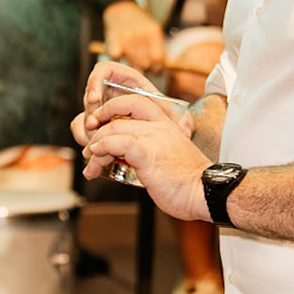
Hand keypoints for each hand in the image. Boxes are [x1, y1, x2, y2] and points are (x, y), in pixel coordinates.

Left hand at [77, 93, 210, 220]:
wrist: (204, 192)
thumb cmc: (185, 179)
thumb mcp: (167, 154)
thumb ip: (147, 148)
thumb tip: (121, 153)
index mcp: (164, 122)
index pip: (132, 100)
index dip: (110, 108)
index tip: (98, 124)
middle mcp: (158, 125)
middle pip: (115, 117)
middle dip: (95, 133)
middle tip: (89, 150)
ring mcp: (153, 137)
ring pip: (111, 130)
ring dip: (94, 148)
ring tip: (90, 165)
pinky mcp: (147, 153)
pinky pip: (116, 143)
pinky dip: (100, 150)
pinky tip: (96, 161)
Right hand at [101, 1, 167, 73]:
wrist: (121, 8)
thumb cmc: (139, 24)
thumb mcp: (153, 30)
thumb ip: (157, 48)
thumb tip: (159, 71)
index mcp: (153, 31)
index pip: (158, 59)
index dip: (157, 68)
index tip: (155, 71)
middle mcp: (140, 33)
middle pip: (145, 63)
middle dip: (145, 68)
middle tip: (142, 66)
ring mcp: (126, 36)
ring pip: (131, 63)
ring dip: (132, 65)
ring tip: (132, 60)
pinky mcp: (112, 38)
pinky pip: (117, 57)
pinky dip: (118, 58)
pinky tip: (120, 53)